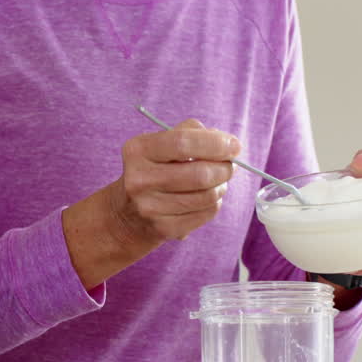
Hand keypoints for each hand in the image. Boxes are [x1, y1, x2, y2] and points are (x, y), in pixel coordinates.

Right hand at [107, 119, 239, 244]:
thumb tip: (226, 143)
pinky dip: (214, 203)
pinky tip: (206, 198)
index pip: (182, 143)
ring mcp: (150, 207)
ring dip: (221, 186)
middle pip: (199, 174)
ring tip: (217, 182)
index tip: (235, 146)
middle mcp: (139, 180)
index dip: (215, 143)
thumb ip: (190, 133)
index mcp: (138, 151)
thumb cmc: (153, 170)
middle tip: (229, 166)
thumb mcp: (160, 144)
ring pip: (207, 196)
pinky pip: (206, 213)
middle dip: (224, 169)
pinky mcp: (163, 228)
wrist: (126, 214)